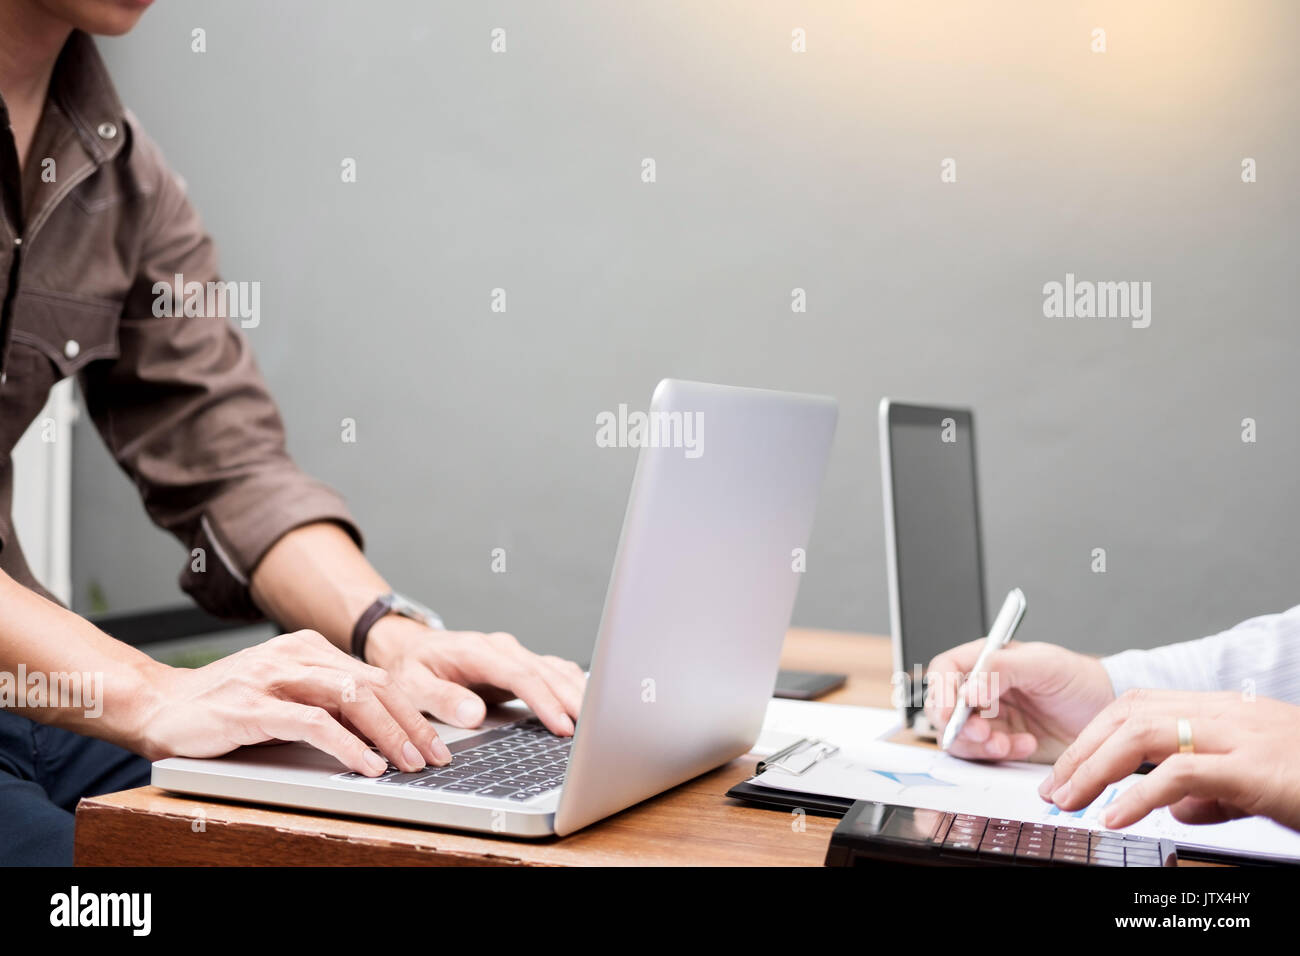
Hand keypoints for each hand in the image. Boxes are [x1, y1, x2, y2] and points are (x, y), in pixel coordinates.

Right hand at [137, 630, 451, 775]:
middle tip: (433, 757)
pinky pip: (312, 723)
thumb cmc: (223, 707)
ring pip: (350, 699)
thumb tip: (380, 729)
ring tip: (409, 762)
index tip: (434, 741)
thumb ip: (324, 702)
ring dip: (387, 734)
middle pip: (373, 685)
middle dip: (410, 724)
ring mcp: (273, 677)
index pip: (376, 677)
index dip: (411, 710)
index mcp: (309, 648)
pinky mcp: (251, 705)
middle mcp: (295, 654)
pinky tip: (366, 763)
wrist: (156, 705)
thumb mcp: (284, 695)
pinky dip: (347, 745)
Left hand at [365, 617, 586, 736]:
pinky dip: (572, 685)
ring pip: (555, 670)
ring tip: (599, 720)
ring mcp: (513, 653)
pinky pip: (552, 671)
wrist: (411, 647)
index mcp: (478, 651)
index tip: (562, 725)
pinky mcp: (519, 663)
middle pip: (547, 672)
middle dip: (573, 699)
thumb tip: (474, 714)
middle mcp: (502, 648)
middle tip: (595, 728)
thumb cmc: (411, 667)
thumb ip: (441, 699)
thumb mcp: (412, 685)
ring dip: (578, 693)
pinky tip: (586, 701)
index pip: (521, 676)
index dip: (545, 701)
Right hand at [925, 640, 1115, 761]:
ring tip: (1005, 744)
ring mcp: (989, 717)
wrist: (1104, 712)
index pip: (945, 670)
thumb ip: (1002, 669)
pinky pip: (983, 755)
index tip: (951, 710)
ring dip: (977, 744)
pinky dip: (999, 754)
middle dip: (957, 724)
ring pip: (958, 735)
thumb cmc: (1078, 679)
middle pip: (943, 707)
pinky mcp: (1001, 743)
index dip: (941, 690)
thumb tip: (969, 690)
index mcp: (985, 660)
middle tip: (983, 733)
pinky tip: (1026, 745)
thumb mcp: (1043, 664)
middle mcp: (981, 689)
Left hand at [1041, 689, 1299, 831]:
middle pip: (1131, 713)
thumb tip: (1173, 808)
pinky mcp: (1256, 767)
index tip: (1067, 769)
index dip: (1095, 734)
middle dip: (1083, 750)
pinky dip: (1139, 795)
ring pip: (1145, 732)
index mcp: (1227, 712)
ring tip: (1070, 801)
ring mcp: (1243, 735)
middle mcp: (1230, 713)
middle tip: (1054, 789)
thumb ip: (1213, 792)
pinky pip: (1181, 773)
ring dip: (1096, 768)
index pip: (1141, 706)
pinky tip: (1116, 817)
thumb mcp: (1256, 788)